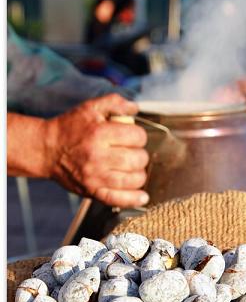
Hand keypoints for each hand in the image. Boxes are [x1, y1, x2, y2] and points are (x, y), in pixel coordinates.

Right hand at [45, 93, 149, 207]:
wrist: (46, 150)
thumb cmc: (70, 128)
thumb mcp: (90, 108)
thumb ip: (114, 102)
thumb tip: (135, 108)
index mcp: (100, 134)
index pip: (137, 137)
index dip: (138, 136)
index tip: (132, 137)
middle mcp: (98, 156)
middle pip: (138, 159)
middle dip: (139, 154)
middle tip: (131, 153)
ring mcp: (95, 177)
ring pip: (133, 180)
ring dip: (138, 174)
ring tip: (131, 169)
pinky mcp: (92, 191)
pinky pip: (118, 199)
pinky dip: (134, 199)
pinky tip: (142, 196)